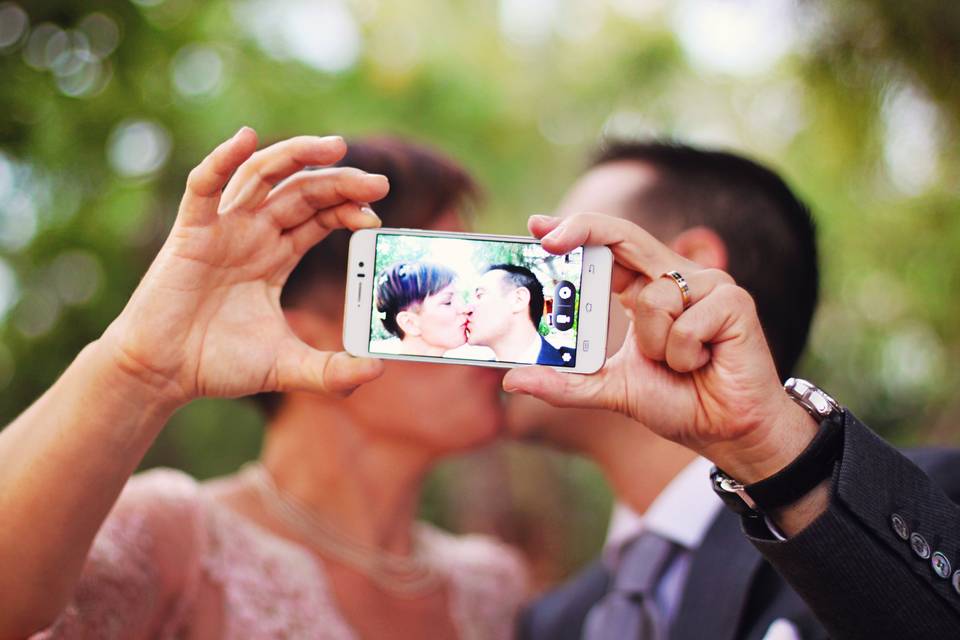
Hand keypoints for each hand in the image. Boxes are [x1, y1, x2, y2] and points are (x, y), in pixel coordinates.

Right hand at [100, 128, 388, 407]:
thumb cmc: (219, 364)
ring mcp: (222, 230)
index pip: (320, 216)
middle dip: (340, 181)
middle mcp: (253, 235)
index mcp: (276, 255)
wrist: (163, 375)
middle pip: (302, 191)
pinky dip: (220, 160)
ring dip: (296, 155)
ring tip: (335, 147)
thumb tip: (377, 372)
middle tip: (379, 182)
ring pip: (261, 176)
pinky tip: (245, 138)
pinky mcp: (190, 235)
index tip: (376, 219)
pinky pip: (202, 188)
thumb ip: (332, 373)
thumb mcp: (287, 367)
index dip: (348, 209)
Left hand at [503, 213, 816, 480]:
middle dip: (585, 231)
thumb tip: (512, 380)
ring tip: (681, 364)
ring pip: (652, 299)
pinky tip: (704, 364)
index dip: (576, 229)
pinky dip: (683, 356)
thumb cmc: (678, 402)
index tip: (537, 226)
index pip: (608, 246)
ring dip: (656, 347)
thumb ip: (565, 383)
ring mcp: (709, 285)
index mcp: (646, 289)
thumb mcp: (609, 390)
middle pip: (626, 236)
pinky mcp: (734, 301)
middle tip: (547, 239)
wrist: (726, 432)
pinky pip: (683, 324)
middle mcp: (676, 278)